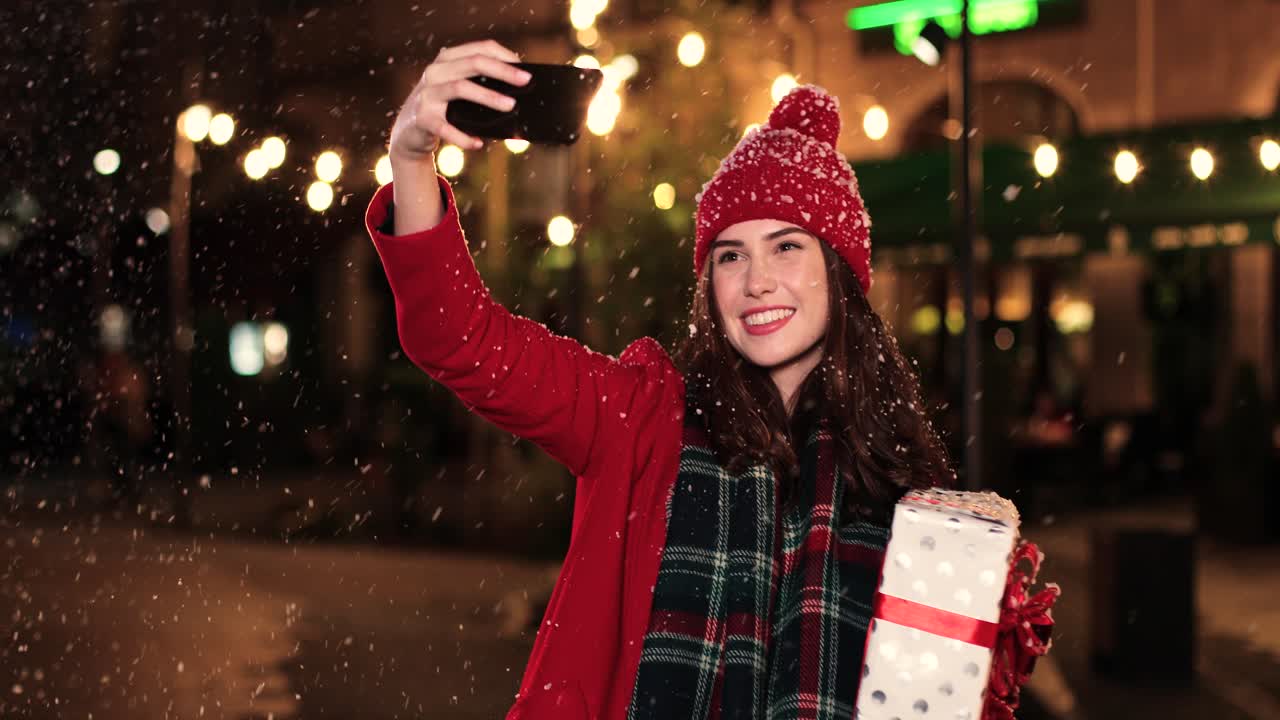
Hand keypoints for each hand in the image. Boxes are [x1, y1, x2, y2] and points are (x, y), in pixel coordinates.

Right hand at [389, 40, 531, 160]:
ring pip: (461, 87)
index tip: (526, 69)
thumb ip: (481, 86)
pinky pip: (445, 127)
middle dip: (503, 71)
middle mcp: (435, 71)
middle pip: (473, 63)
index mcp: (448, 60)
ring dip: (488, 97)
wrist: (409, 132)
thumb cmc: (445, 110)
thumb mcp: (459, 92)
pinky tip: (478, 143)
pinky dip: (463, 137)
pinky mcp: (422, 118)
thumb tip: (519, 96)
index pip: (480, 48)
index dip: (504, 56)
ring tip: (510, 106)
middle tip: (526, 81)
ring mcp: (427, 93)